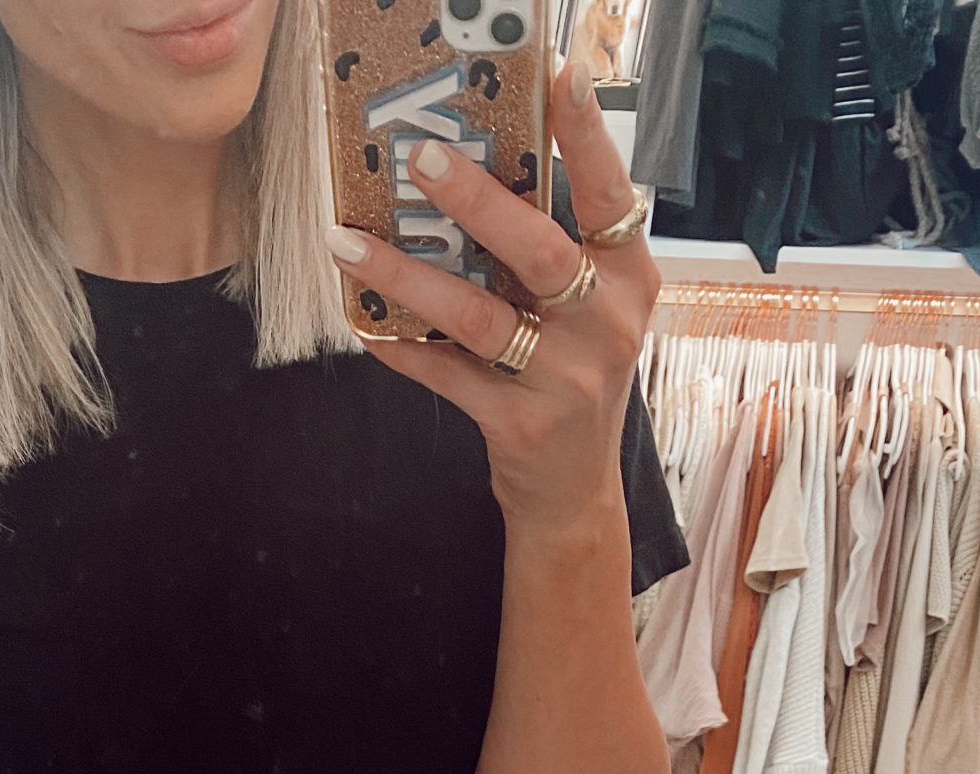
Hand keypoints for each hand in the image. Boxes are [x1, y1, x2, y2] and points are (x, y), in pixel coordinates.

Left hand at [326, 57, 656, 543]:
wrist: (574, 492)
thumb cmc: (572, 379)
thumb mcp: (589, 312)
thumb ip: (553, 254)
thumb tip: (474, 178)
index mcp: (629, 279)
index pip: (611, 194)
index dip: (586, 135)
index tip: (558, 74)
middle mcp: (606, 324)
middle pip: (538, 249)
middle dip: (478, 199)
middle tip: (422, 156)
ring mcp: (565, 379)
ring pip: (478, 315)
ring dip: (407, 276)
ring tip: (350, 244)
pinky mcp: (519, 424)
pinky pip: (447, 376)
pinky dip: (402, 349)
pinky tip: (364, 325)